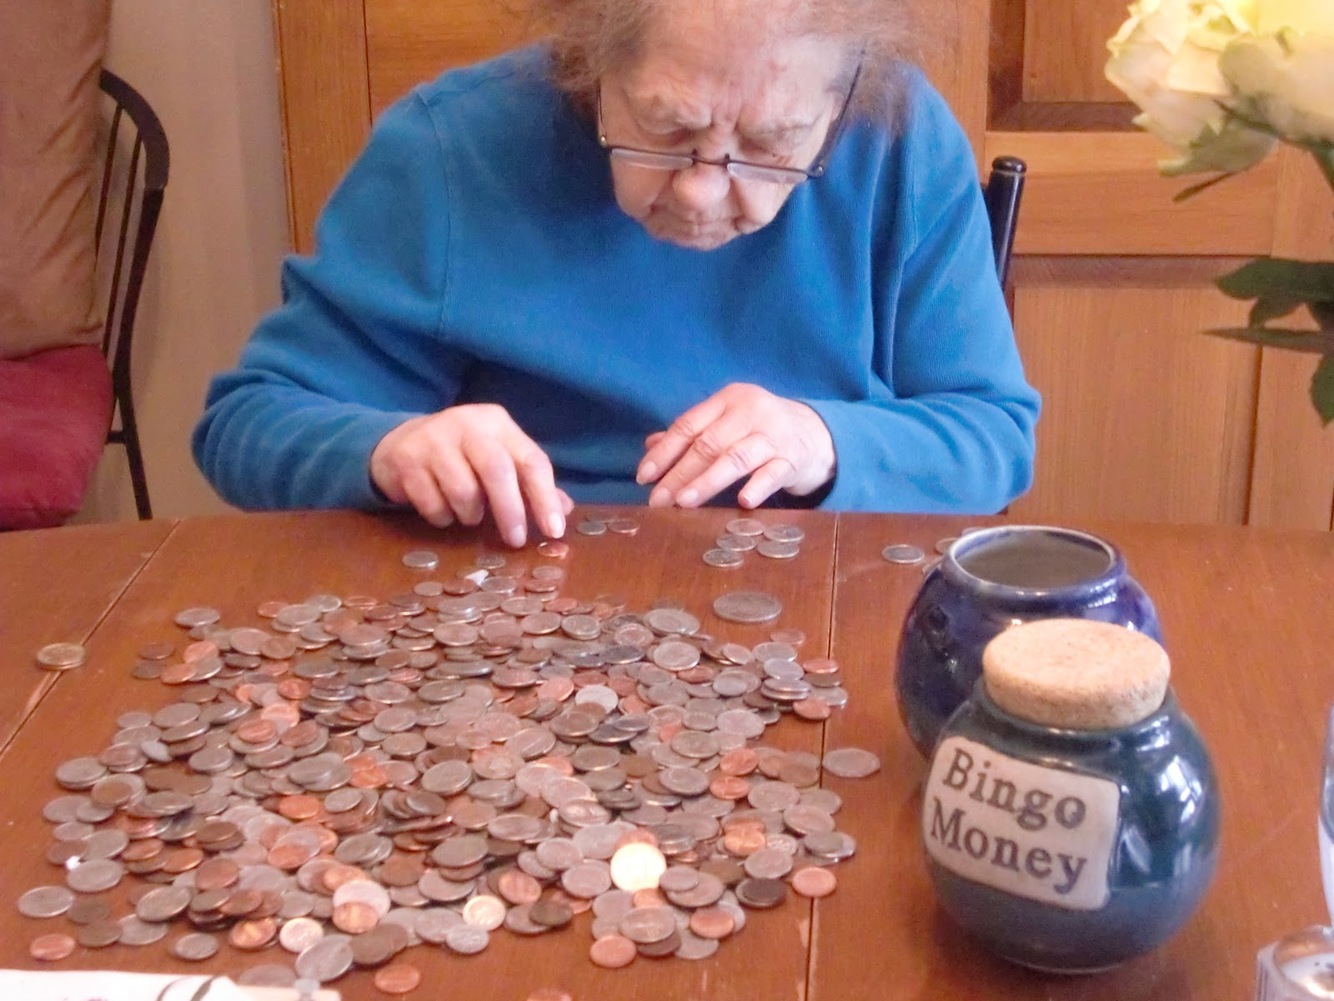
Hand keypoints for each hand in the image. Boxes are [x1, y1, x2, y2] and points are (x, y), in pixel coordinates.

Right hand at [370, 404, 572, 547]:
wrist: (401, 441)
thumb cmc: (462, 456)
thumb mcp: (498, 460)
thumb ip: (529, 483)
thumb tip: (564, 509)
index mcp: (498, 423)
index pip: (531, 459)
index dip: (545, 497)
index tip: (554, 531)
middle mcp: (467, 424)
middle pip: (497, 470)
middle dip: (510, 511)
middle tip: (515, 541)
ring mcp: (433, 439)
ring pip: (463, 490)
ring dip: (470, 515)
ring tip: (470, 516)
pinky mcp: (407, 459)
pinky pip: (431, 502)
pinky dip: (441, 517)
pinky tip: (442, 510)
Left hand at [636, 383, 835, 508]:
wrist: (815, 434)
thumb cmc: (759, 429)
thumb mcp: (727, 422)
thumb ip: (692, 433)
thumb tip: (651, 446)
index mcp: (728, 399)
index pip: (688, 425)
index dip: (664, 452)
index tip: (643, 477)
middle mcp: (750, 411)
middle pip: (708, 444)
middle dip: (679, 474)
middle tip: (658, 501)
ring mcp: (774, 434)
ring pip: (736, 458)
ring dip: (707, 481)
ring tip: (684, 502)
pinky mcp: (793, 457)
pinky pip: (773, 473)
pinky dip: (758, 486)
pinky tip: (743, 501)